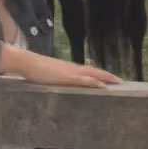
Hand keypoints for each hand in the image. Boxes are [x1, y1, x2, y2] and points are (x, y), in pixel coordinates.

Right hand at [6, 48, 120, 87]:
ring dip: (104, 77)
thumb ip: (56, 79)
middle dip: (106, 76)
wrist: (27, 63)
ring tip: (116, 81)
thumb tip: (60, 85)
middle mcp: (72, 69)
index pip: (88, 71)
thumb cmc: (35, 70)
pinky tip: (102, 85)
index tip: (109, 78)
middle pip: (93, 71)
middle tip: (119, 80)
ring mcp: (70, 72)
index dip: (99, 74)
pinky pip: (83, 80)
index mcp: (69, 69)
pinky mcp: (66, 77)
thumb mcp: (49, 76)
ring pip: (91, 74)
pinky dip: (93, 82)